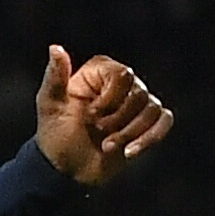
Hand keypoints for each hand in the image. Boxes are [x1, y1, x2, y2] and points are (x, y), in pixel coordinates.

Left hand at [33, 47, 172, 184]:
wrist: (68, 168)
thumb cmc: (56, 133)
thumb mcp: (50, 104)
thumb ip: (55, 76)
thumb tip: (55, 48)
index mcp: (100, 71)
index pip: (123, 75)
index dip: (110, 99)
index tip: (90, 116)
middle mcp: (123, 82)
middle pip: (140, 94)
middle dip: (119, 120)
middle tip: (98, 132)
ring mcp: (137, 103)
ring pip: (153, 109)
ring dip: (130, 133)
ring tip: (108, 146)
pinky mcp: (148, 123)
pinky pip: (164, 121)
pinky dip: (150, 137)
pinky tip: (130, 153)